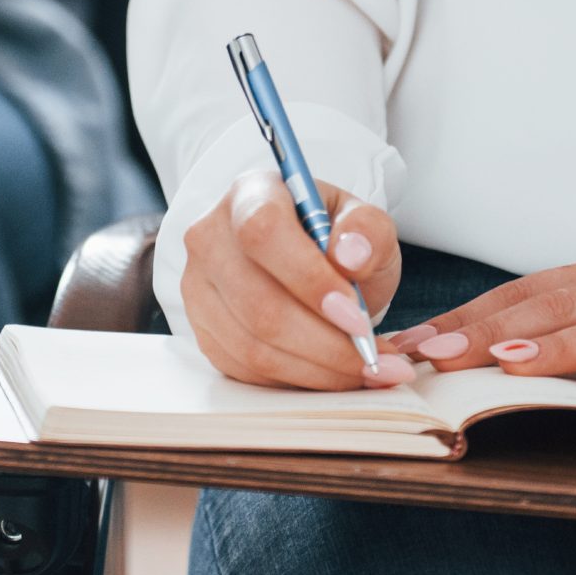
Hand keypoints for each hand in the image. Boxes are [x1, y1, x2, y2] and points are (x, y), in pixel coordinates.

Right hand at [180, 171, 407, 389]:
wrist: (308, 261)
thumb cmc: (334, 240)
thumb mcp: (365, 224)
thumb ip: (367, 231)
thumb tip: (352, 255)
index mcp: (249, 195)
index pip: (263, 232)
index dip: (308, 278)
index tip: (356, 314)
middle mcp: (211, 239)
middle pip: (257, 302)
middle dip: (325, 341)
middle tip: (376, 356)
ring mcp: (199, 288)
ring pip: (252, 345)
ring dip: (318, 368)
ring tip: (369, 369)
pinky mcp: (204, 330)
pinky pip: (247, 369)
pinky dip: (299, 379)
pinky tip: (335, 374)